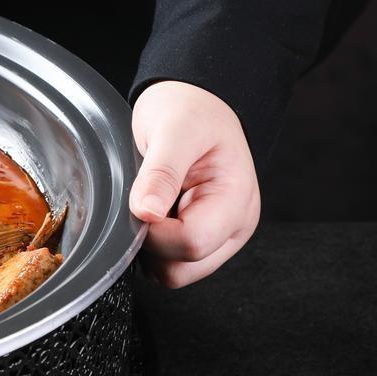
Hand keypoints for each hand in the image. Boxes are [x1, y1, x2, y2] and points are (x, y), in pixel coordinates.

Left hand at [128, 81, 260, 286]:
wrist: (195, 102)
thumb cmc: (190, 110)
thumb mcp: (174, 129)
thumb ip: (161, 172)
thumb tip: (146, 212)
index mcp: (235, 202)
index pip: (191, 245)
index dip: (155, 232)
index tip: (141, 202)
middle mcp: (233, 228)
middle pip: (181, 270)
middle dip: (151, 244)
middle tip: (144, 201)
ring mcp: (217, 237)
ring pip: (173, 273)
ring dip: (150, 247)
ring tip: (150, 204)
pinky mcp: (200, 241)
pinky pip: (167, 263)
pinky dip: (151, 247)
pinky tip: (152, 213)